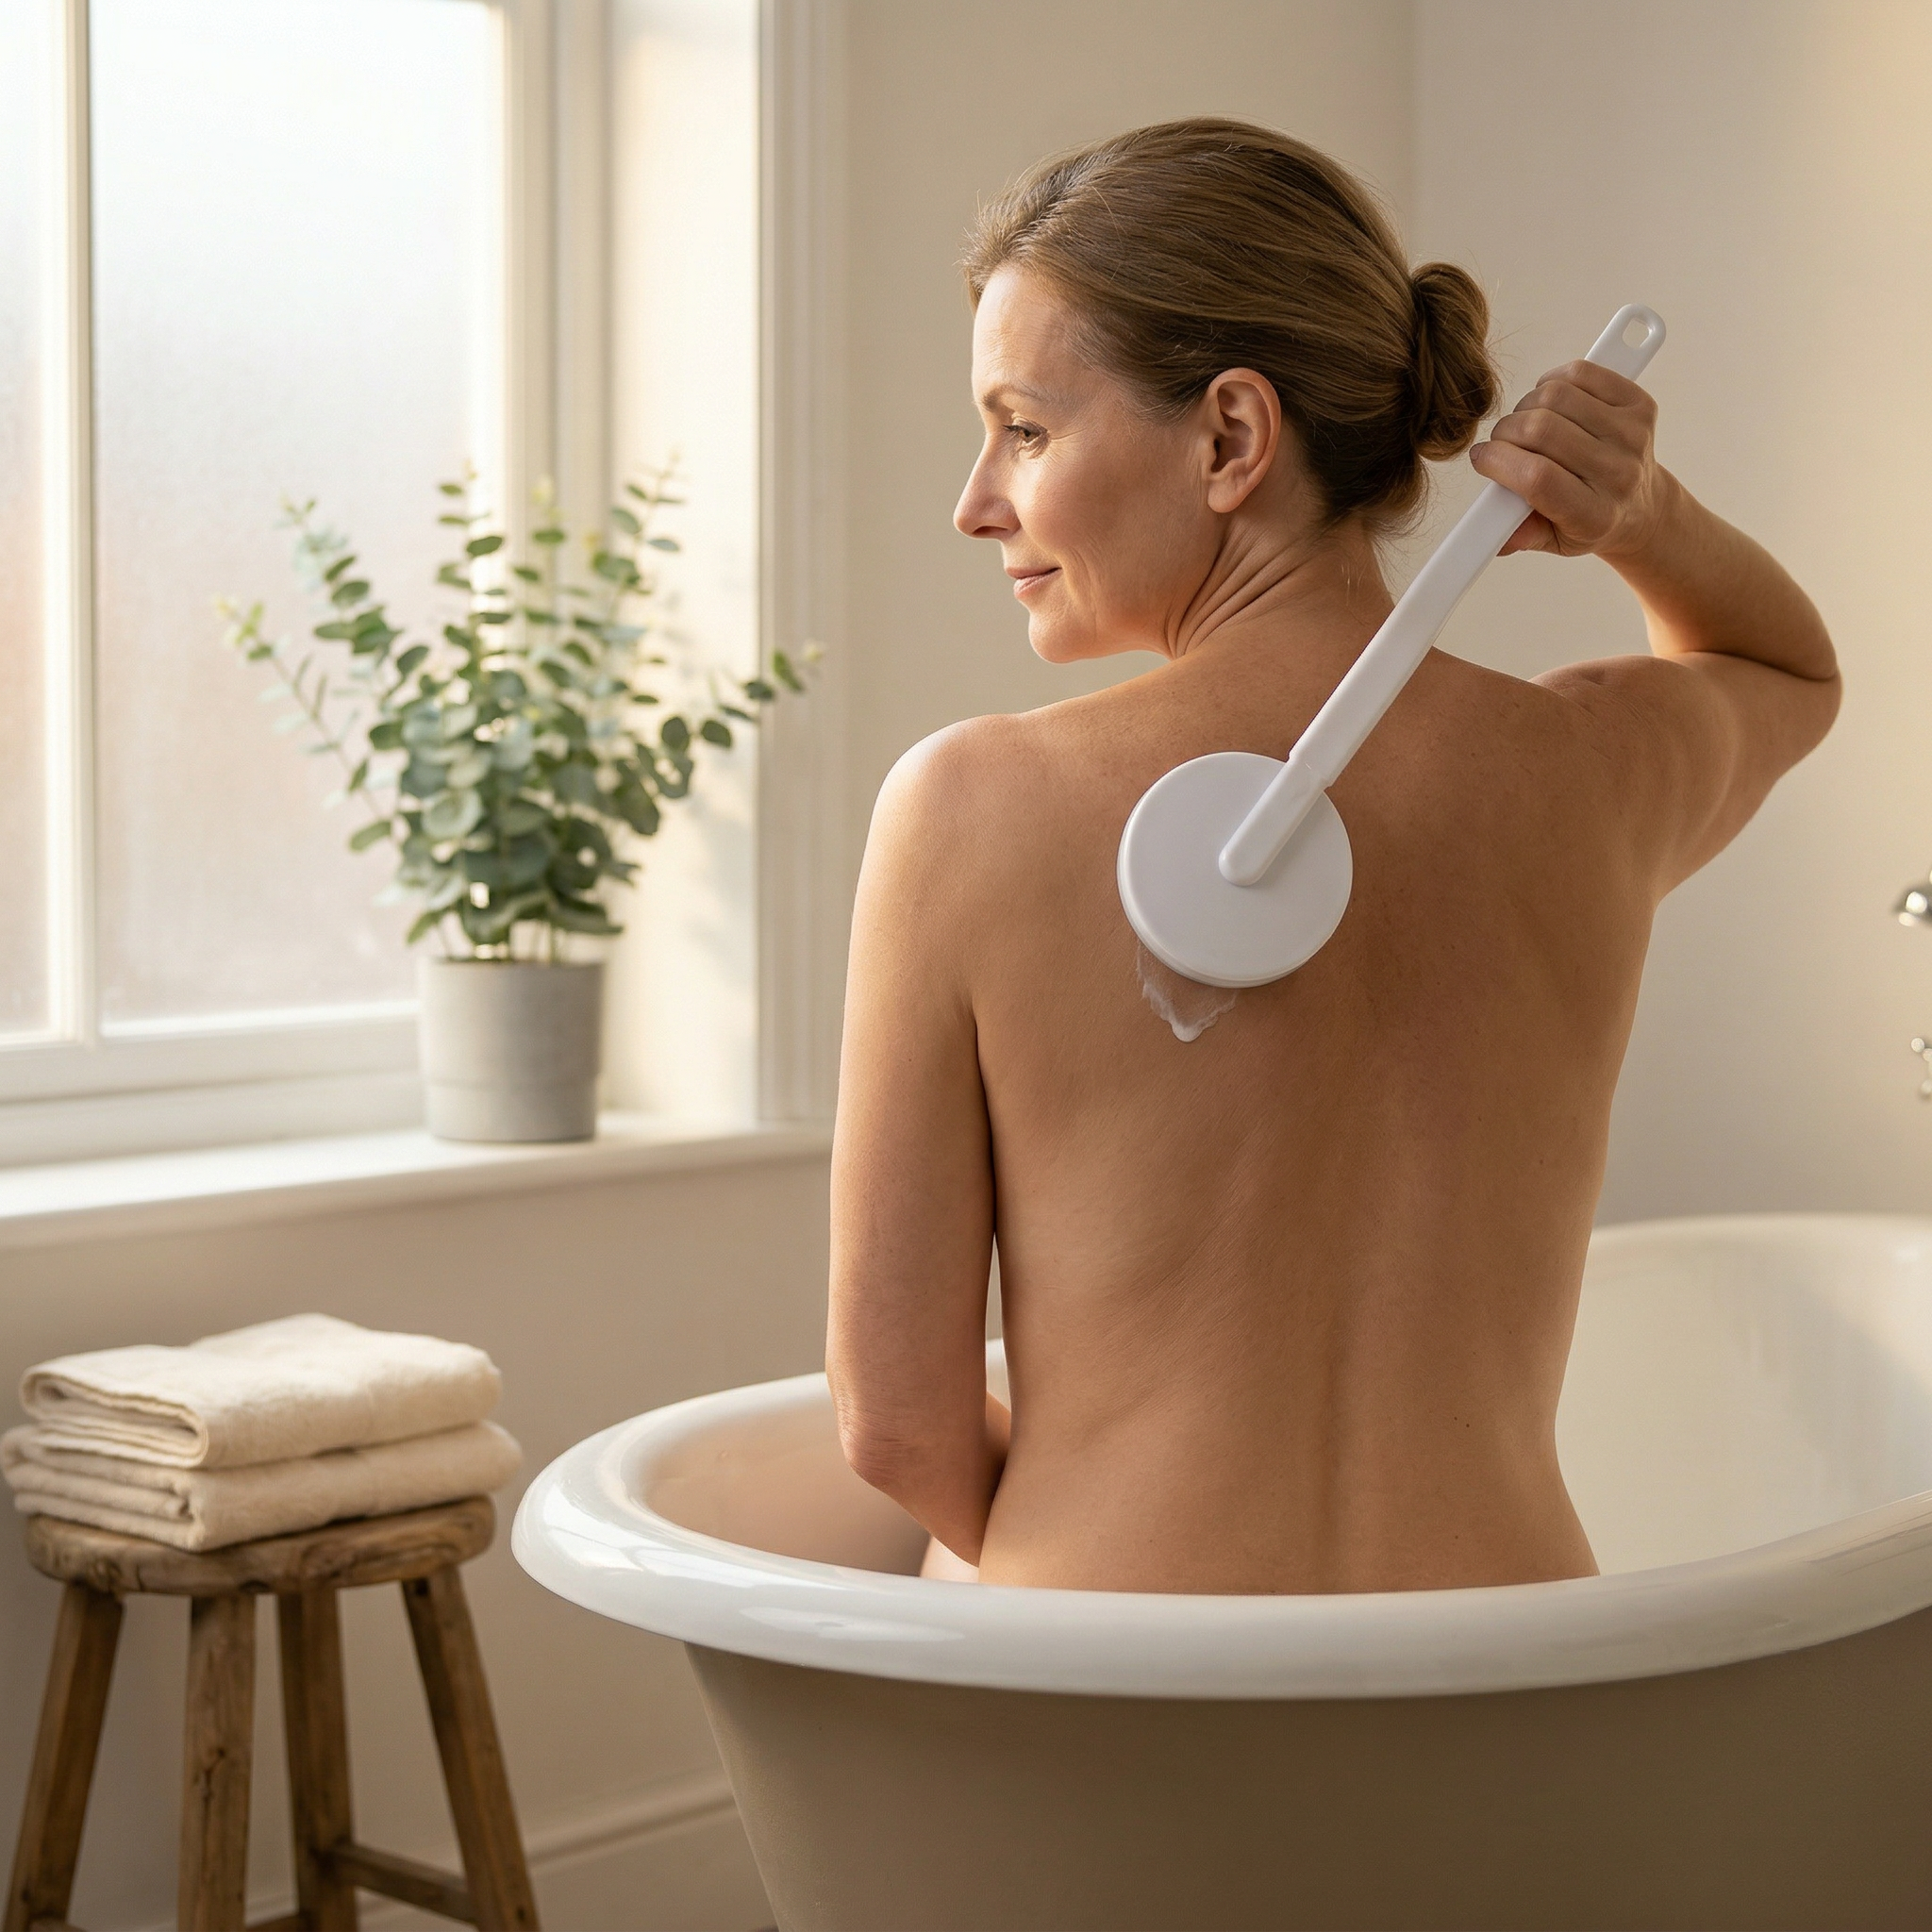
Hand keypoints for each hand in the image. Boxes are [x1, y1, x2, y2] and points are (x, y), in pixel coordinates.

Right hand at [1469, 361, 1671, 562]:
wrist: (1641, 508)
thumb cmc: (1587, 523)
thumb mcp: (1552, 542)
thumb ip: (1519, 535)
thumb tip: (1490, 528)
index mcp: (1594, 516)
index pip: (1538, 478)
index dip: (1498, 461)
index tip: (1482, 458)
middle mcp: (1618, 474)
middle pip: (1543, 430)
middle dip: (1506, 431)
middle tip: (1502, 442)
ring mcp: (1632, 435)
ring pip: (1557, 396)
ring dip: (1527, 405)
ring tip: (1526, 424)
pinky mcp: (1639, 405)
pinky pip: (1582, 374)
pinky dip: (1553, 381)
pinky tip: (1550, 402)